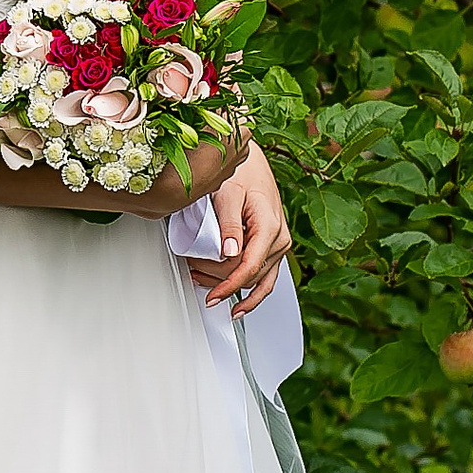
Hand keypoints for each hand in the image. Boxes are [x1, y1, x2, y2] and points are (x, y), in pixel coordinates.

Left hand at [198, 141, 290, 316]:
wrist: (253, 164)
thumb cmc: (241, 175)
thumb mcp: (228, 194)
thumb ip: (228, 224)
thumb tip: (228, 253)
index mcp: (270, 227)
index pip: (249, 267)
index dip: (229, 286)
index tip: (213, 296)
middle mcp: (279, 239)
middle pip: (249, 275)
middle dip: (220, 281)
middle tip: (193, 272)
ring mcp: (279, 246)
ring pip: (256, 280)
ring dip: (230, 288)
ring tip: (206, 287)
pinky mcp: (274, 249)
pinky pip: (266, 279)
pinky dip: (251, 294)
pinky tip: (239, 308)